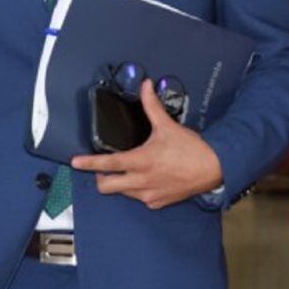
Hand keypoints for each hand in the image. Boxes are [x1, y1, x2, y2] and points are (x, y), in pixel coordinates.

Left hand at [72, 80, 223, 209]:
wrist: (214, 169)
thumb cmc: (191, 148)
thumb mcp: (168, 126)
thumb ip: (152, 106)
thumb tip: (145, 85)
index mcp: (141, 161)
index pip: (107, 164)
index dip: (88, 163)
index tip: (74, 162)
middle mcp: (141, 181)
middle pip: (106, 187)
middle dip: (100, 178)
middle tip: (105, 168)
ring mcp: (148, 195)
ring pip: (123, 193)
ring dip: (121, 183)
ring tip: (130, 171)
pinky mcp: (157, 203)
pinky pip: (140, 198)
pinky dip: (138, 190)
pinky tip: (148, 179)